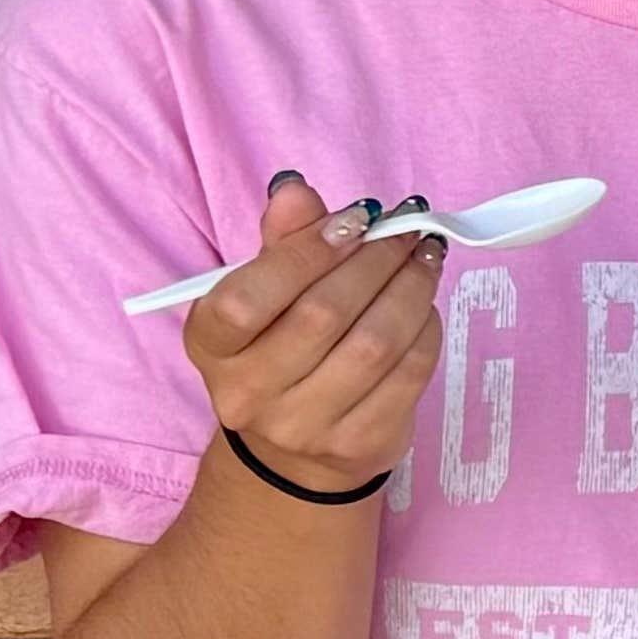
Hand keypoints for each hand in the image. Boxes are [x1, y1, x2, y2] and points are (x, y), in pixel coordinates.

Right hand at [180, 174, 442, 491]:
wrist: (295, 449)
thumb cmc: (281, 347)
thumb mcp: (266, 293)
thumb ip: (282, 240)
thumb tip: (294, 189)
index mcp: (210, 345)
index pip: (247, 297)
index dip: (308, 250)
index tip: (358, 218)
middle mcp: (246, 393)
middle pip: (322, 314)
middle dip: (376, 259)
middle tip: (408, 229)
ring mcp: (302, 426)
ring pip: (374, 343)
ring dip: (412, 288)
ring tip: (426, 257)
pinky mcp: (358, 444)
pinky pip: (409, 374)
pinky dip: (426, 329)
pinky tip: (425, 305)